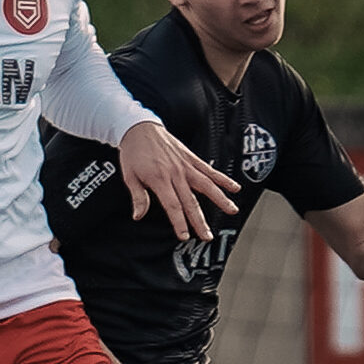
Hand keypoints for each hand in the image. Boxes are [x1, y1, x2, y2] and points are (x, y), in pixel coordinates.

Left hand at [120, 121, 240, 240]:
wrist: (139, 127)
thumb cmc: (133, 152)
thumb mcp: (129, 176)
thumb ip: (138, 197)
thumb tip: (138, 215)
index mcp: (159, 179)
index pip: (172, 205)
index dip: (179, 222)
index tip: (185, 235)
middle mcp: (176, 173)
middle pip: (191, 201)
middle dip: (200, 221)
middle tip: (207, 236)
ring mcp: (186, 165)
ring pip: (206, 185)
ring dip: (220, 199)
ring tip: (231, 210)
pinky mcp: (191, 158)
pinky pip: (209, 170)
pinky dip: (222, 179)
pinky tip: (234, 187)